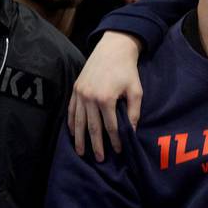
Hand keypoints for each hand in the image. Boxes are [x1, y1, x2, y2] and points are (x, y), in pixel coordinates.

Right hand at [68, 31, 142, 160]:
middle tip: (99, 159)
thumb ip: (134, 112)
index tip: (119, 151)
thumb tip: (132, 132)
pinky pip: (71, 110)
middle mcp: (90, 98)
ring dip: (80, 139)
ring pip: (78, 122)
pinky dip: (71, 123)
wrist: (113, 49)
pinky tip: (73, 134)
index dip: (115, 140)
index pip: (110, 126)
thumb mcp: (136, 90)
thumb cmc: (127, 70)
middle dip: (96, 145)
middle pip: (93, 128)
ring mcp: (80, 93)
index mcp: (106, 99)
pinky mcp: (75, 89)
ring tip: (81, 153)